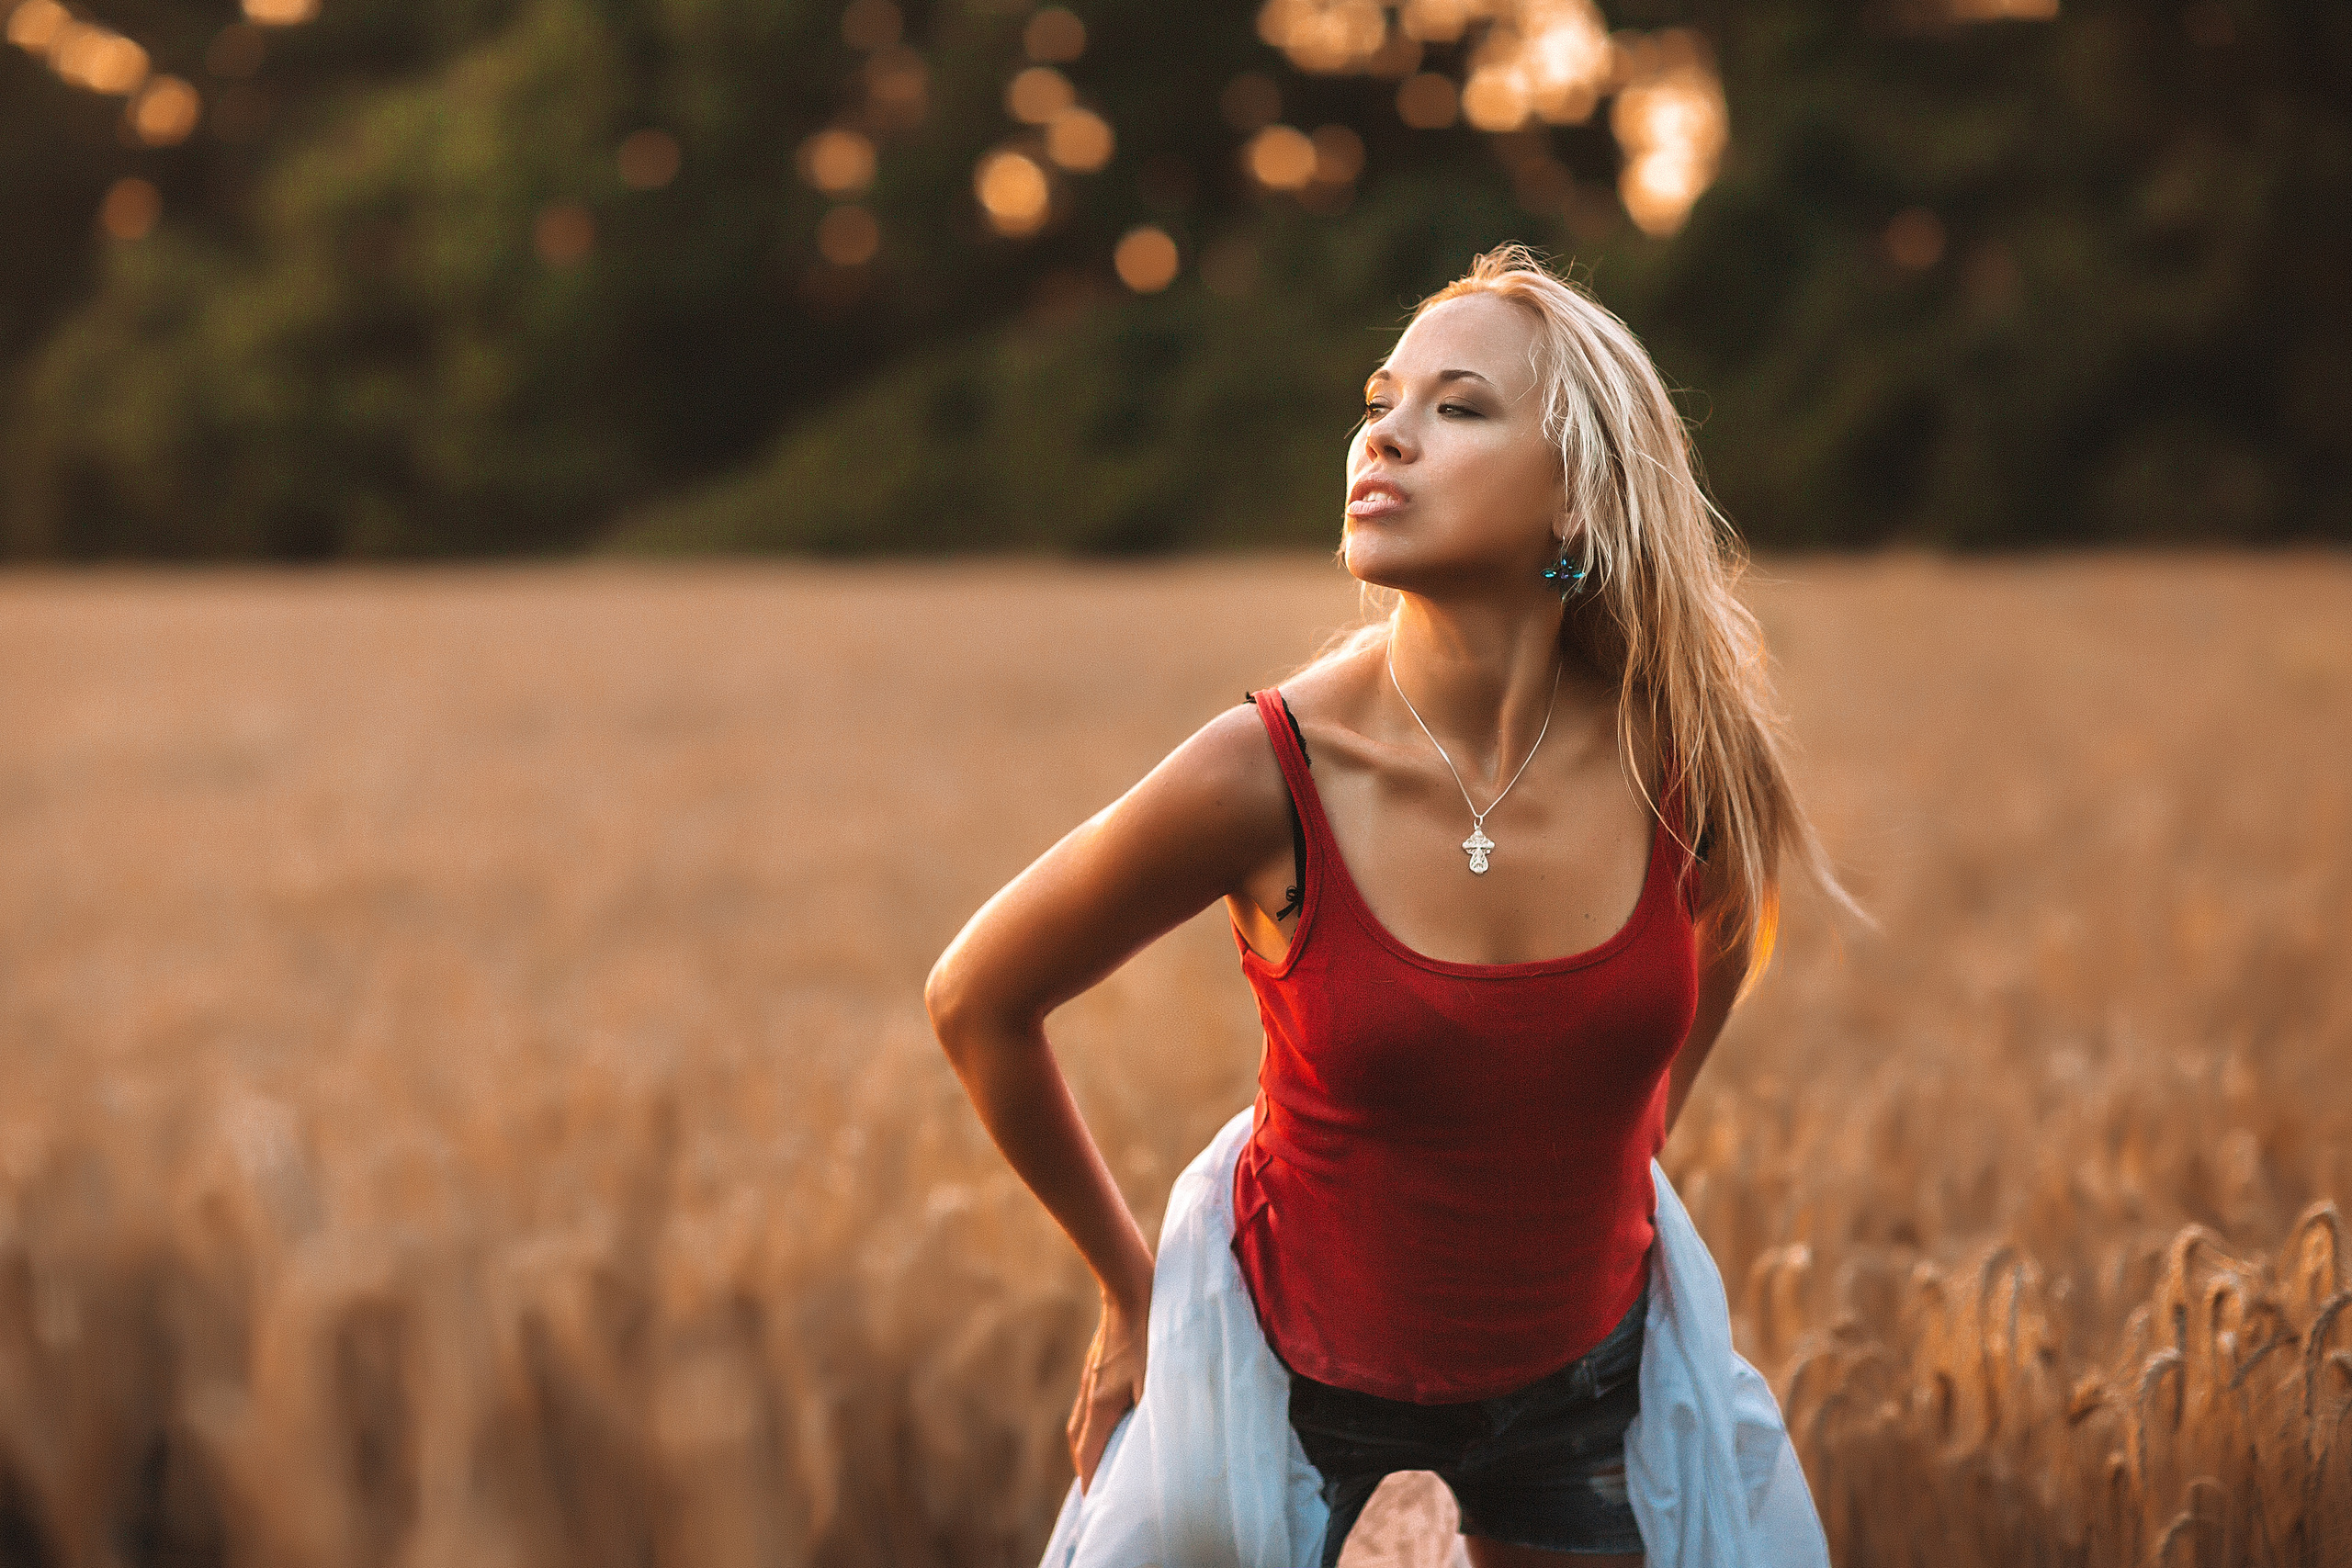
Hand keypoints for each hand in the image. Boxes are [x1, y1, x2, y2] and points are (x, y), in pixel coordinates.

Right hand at [1068, 1287, 1147, 1492]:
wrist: (1129, 1286)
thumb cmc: (1149, 1330)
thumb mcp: (1160, 1375)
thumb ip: (1156, 1411)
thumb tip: (1160, 1445)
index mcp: (1101, 1405)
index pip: (1089, 1458)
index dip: (1092, 1487)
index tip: (1097, 1512)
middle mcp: (1088, 1397)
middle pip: (1080, 1448)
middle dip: (1088, 1475)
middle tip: (1101, 1499)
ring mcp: (1088, 1382)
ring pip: (1081, 1429)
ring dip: (1090, 1453)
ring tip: (1105, 1472)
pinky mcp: (1095, 1370)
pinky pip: (1088, 1412)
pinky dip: (1094, 1431)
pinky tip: (1110, 1431)